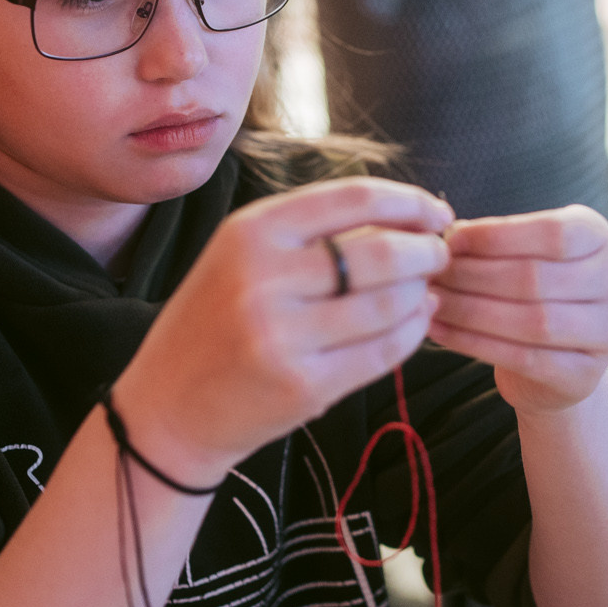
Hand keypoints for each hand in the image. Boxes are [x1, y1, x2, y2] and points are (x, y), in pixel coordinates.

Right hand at [113, 178, 451, 481]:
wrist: (167, 408)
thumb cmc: (215, 323)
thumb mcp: (243, 257)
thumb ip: (312, 232)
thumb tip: (406, 218)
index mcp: (250, 232)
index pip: (355, 198)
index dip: (411, 202)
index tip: (437, 214)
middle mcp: (263, 278)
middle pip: (383, 252)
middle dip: (427, 253)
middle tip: (439, 258)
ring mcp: (282, 336)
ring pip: (390, 304)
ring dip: (422, 295)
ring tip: (426, 292)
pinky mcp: (303, 386)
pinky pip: (383, 352)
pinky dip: (412, 334)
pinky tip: (415, 324)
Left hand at [426, 206, 607, 413]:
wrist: (555, 360)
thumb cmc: (533, 292)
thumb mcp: (524, 254)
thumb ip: (496, 242)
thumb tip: (448, 238)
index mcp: (599, 238)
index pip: (553, 233)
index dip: (497, 237)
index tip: (452, 241)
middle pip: (537, 278)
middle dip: (475, 276)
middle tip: (434, 276)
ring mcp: (607, 334)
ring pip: (532, 321)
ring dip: (471, 311)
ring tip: (433, 303)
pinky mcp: (585, 376)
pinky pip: (524, 359)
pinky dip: (475, 344)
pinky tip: (440, 331)